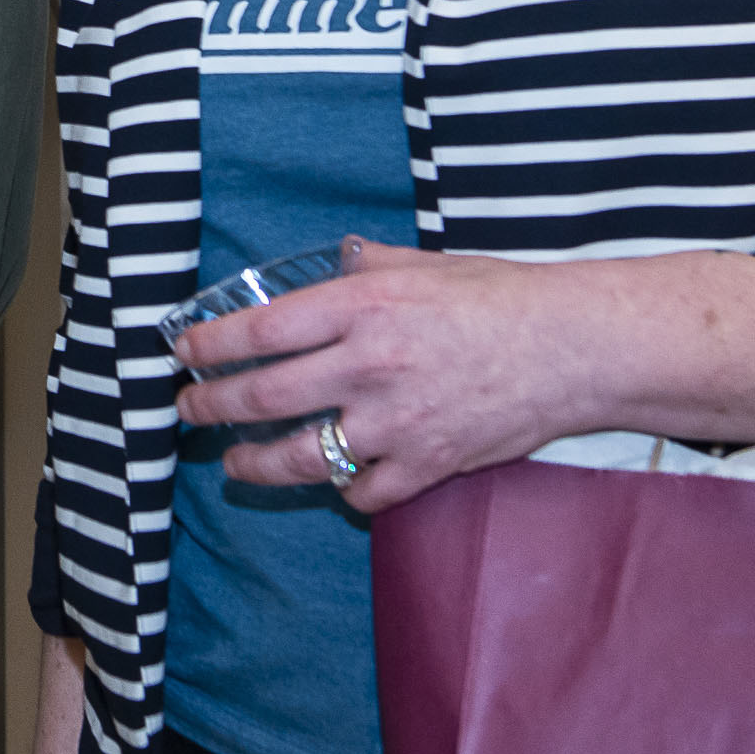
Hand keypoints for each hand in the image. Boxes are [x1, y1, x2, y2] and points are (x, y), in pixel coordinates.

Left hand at [173, 240, 598, 512]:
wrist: (574, 348)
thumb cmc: (500, 298)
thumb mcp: (423, 264)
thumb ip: (367, 267)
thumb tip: (334, 261)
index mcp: (364, 305)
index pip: (261, 331)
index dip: (209, 345)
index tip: (181, 352)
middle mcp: (371, 365)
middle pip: (263, 397)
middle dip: (210, 408)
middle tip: (187, 410)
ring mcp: (397, 421)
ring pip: (300, 456)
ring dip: (254, 463)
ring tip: (234, 464)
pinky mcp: (428, 463)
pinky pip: (362, 492)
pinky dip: (342, 491)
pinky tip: (331, 480)